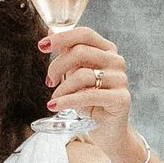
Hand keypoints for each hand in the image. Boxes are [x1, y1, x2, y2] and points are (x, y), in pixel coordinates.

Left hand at [41, 25, 134, 140]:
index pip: (84, 34)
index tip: (42, 46)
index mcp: (107, 50)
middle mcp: (116, 61)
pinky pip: (88, 95)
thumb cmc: (91, 101)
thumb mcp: (76, 75)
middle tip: (49, 81)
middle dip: (57, 66)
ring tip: (54, 99)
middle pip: (80, 52)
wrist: (108, 131)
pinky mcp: (121, 98)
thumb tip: (50, 31)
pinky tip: (54, 106)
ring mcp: (121, 79)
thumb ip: (68, 54)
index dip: (62, 37)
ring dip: (62, 88)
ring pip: (82, 74)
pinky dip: (67, 101)